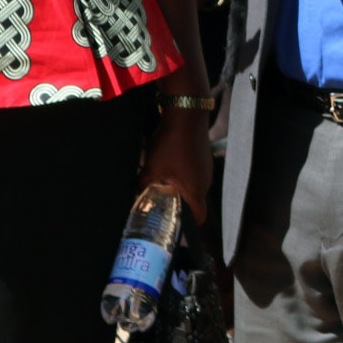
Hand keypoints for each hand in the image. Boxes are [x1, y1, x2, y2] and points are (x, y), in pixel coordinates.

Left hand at [139, 108, 212, 223]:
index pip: (198, 217)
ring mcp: (206, 168)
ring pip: (194, 186)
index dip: (188, 226)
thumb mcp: (151, 168)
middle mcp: (205, 182)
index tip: (174, 226)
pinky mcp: (204, 157)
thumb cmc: (170, 145)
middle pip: (195, 202)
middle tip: (162, 206)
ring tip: (163, 185)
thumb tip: (135, 196)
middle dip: (180, 206)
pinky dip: (184, 175)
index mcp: (196, 190)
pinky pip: (195, 173)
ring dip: (181, 188)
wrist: (187, 115)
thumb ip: (144, 186)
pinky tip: (170, 166)